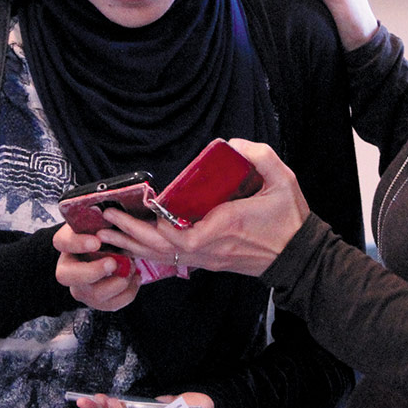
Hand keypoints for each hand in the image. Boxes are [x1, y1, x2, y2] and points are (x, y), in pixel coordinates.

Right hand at [54, 224, 139, 310]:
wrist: (114, 251)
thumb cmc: (107, 233)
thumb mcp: (102, 221)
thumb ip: (102, 216)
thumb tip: (111, 210)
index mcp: (68, 243)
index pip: (61, 242)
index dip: (76, 243)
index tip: (96, 241)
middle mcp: (69, 268)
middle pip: (66, 276)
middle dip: (91, 271)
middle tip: (113, 263)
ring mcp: (81, 287)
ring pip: (91, 295)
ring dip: (116, 283)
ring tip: (131, 269)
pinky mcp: (97, 301)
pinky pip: (110, 305)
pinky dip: (127, 294)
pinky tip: (135, 279)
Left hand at [98, 141, 308, 277]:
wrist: (299, 256)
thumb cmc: (289, 219)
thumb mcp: (284, 180)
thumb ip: (259, 156)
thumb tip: (231, 145)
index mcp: (227, 226)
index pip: (185, 237)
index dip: (162, 227)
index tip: (151, 209)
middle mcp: (212, 247)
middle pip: (163, 249)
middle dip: (132, 234)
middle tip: (108, 218)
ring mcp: (209, 259)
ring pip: (164, 258)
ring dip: (134, 245)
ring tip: (109, 233)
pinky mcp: (209, 262)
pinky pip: (172, 260)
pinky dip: (149, 252)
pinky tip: (132, 244)